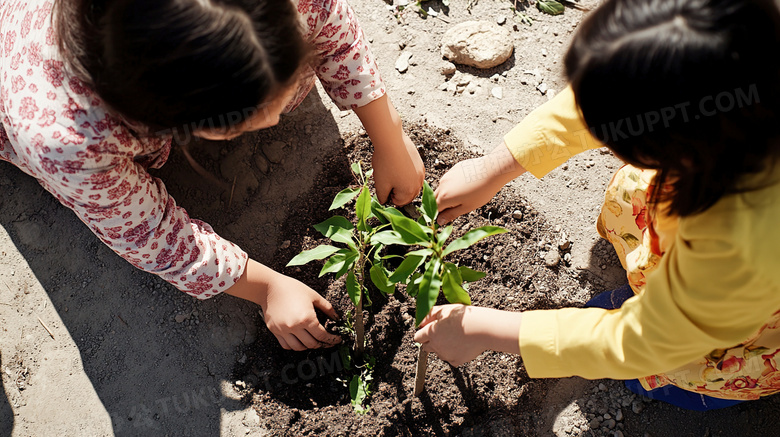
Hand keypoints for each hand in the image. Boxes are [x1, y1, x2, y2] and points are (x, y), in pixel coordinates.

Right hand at [224, 260, 340, 350]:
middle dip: (322, 344)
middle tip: (327, 341)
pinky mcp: (274, 331)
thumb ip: (327, 308)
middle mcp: (295, 327)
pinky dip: (294, 346)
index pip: (322, 335)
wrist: (269, 287)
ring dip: (308, 346)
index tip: (337, 339)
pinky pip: (286, 345)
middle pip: (312, 344)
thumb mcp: (314, 295)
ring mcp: (283, 330)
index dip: (331, 339)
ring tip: (313, 341)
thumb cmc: (292, 288)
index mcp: (306, 318)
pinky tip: (299, 340)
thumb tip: (337, 318)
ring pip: (298, 348)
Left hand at [353, 94, 424, 205]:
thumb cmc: (385, 163)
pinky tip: (398, 166)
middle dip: (398, 191)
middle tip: (387, 181)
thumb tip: (384, 201)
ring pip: (412, 184)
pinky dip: (407, 174)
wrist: (391, 141)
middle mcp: (419, 184)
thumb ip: (382, 197)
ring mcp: (421, 173)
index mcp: (409, 191)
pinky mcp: (420, 163)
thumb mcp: (380, 184)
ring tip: (392, 173)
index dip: (390, 197)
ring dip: (403, 183)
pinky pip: (414, 175)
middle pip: (408, 195)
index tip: (384, 187)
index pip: (400, 202)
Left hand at [414, 305, 486, 365]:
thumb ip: (428, 315)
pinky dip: (454, 353)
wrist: (483, 329)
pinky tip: (462, 344)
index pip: (418, 337)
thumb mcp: (444, 310)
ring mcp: (446, 355)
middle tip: (443, 333)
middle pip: (426, 347)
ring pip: (439, 353)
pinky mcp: (456, 361)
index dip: (423, 332)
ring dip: (442, 347)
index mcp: (431, 332)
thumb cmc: (464, 317)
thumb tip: (419, 322)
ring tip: (455, 337)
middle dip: (431, 341)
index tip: (430, 329)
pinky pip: (450, 359)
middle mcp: (436, 346)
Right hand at [435, 143, 525, 224]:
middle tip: (455, 208)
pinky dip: (452, 185)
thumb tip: (440, 221)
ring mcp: (447, 175)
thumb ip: (451, 214)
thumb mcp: (467, 207)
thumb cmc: (482, 191)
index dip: (439, 215)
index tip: (445, 218)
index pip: (435, 209)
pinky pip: (448, 179)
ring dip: (447, 194)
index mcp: (444, 197)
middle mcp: (442, 185)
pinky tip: (465, 186)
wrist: (491, 171)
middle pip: (435, 198)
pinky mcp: (453, 169)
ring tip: (463, 196)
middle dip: (441, 205)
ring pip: (442, 188)